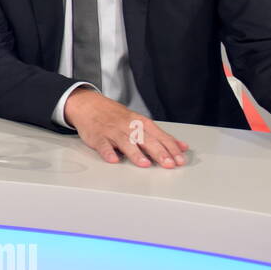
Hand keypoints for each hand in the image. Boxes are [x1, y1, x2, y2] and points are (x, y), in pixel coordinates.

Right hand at [63, 87, 188, 167]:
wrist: (89, 105)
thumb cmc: (116, 116)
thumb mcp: (140, 122)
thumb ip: (160, 136)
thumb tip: (182, 147)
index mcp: (140, 122)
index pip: (160, 136)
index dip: (171, 148)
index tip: (180, 159)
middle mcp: (128, 126)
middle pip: (146, 139)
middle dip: (158, 152)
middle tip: (168, 164)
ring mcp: (112, 131)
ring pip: (126, 142)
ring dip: (135, 153)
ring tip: (145, 163)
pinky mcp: (98, 136)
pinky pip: (103, 145)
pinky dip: (108, 152)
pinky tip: (113, 159)